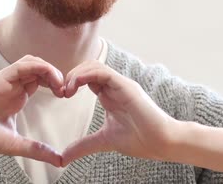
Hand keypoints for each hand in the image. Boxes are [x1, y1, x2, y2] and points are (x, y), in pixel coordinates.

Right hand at [0, 55, 64, 166]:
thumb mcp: (16, 144)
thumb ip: (37, 150)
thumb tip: (59, 161)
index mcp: (16, 96)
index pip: (40, 79)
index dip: (55, 83)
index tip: (65, 96)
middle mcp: (12, 85)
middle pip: (39, 68)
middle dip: (56, 75)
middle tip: (65, 90)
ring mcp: (6, 80)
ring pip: (32, 62)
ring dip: (50, 69)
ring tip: (60, 84)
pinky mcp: (0, 78)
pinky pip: (23, 65)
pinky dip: (40, 67)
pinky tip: (51, 79)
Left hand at [61, 60, 176, 165]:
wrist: (161, 143)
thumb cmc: (139, 139)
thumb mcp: (103, 141)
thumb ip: (83, 146)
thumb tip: (63, 158)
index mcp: (110, 94)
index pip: (87, 77)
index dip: (71, 82)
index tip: (61, 95)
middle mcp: (115, 86)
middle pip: (88, 67)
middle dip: (71, 75)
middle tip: (61, 91)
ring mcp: (121, 84)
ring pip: (95, 65)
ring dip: (77, 74)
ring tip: (67, 89)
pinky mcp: (126, 86)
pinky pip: (103, 72)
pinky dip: (86, 75)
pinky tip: (75, 86)